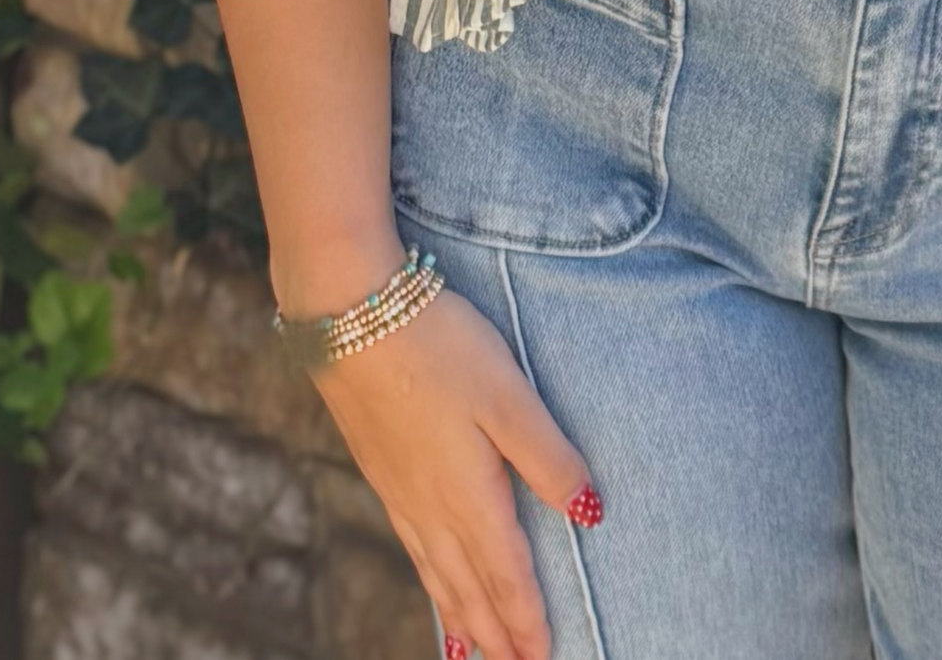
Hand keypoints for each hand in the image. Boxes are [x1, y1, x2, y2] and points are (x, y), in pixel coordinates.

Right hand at [309, 281, 594, 659]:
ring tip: (473, 653)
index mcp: (470, 494)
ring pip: (437, 575)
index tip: (544, 658)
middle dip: (495, 636)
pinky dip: (430, 582)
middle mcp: (432, 507)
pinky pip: (413, 550)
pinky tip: (432, 578)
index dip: (527, 621)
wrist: (351, 316)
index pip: (507, 576)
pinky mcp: (382, 471)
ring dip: (460, 617)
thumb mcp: (509, 396)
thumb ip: (549, 456)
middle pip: (469, 589)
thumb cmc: (440, 348)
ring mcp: (401, 493)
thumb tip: (590, 512)